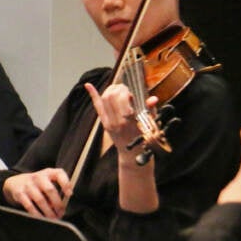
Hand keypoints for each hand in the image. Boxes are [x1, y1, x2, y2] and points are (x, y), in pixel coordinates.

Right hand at [2, 169, 72, 218]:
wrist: (16, 182)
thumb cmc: (37, 184)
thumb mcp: (47, 182)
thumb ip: (55, 191)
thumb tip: (60, 207)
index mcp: (48, 173)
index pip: (59, 174)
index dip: (65, 183)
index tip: (69, 194)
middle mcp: (38, 177)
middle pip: (50, 189)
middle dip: (57, 204)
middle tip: (61, 213)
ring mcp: (28, 185)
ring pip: (40, 200)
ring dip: (48, 211)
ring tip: (53, 218)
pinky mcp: (20, 193)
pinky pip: (29, 206)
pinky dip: (37, 214)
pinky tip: (41, 218)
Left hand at [86, 81, 159, 212]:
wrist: (133, 154)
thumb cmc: (144, 137)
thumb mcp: (150, 123)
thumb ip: (150, 110)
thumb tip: (152, 98)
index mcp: (128, 120)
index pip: (121, 98)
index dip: (125, 90)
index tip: (131, 92)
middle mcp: (116, 121)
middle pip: (111, 96)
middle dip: (118, 88)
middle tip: (125, 90)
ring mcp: (108, 122)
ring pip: (104, 99)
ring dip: (110, 90)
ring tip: (118, 90)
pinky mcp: (104, 123)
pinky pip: (97, 107)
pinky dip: (93, 95)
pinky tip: (88, 85)